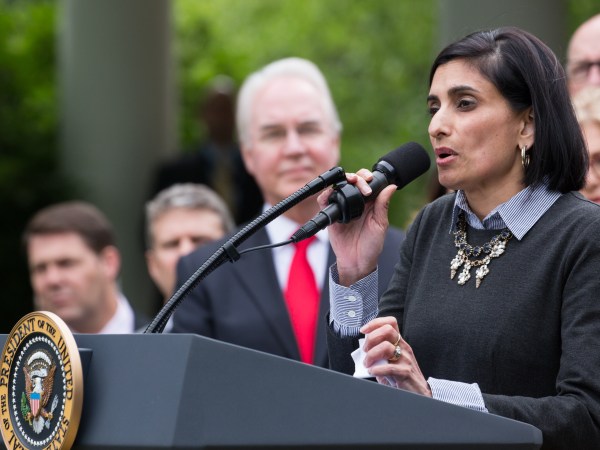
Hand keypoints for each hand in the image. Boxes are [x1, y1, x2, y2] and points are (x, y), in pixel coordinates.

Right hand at [318, 169, 395, 285]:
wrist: (358, 262)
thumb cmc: (371, 246)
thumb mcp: (380, 225)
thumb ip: (383, 205)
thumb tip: (392, 186)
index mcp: (369, 203)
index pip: (366, 183)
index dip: (366, 177)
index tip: (370, 179)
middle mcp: (355, 203)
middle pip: (351, 181)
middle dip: (355, 177)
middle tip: (361, 184)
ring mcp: (342, 208)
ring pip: (338, 188)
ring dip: (342, 182)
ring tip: (349, 183)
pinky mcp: (331, 216)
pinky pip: (324, 202)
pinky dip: (325, 195)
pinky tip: (331, 194)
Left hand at [360, 316, 431, 396]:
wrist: (419, 392)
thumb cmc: (403, 376)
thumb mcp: (391, 361)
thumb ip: (379, 355)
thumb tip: (363, 352)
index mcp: (400, 343)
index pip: (390, 323)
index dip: (375, 323)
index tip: (364, 330)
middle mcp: (404, 348)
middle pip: (387, 330)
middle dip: (371, 338)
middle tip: (365, 350)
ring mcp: (406, 359)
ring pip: (386, 347)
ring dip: (371, 355)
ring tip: (368, 364)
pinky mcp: (405, 372)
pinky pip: (389, 367)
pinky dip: (377, 369)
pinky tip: (373, 372)